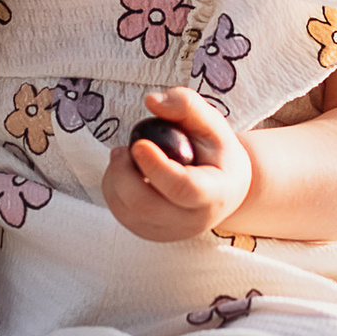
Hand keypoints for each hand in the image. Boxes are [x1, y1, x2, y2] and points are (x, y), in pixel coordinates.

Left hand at [103, 87, 254, 243]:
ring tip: (124, 156)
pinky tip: (126, 173)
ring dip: (115, 179)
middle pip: (145, 205)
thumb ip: (187, 105)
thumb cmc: (217, 153)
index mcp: (215, 194)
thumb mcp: (213, 124)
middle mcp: (193, 221)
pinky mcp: (150, 233)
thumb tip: (152, 101)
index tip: (138, 144)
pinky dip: (113, 190)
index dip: (156, 167)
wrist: (223, 188)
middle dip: (124, 173)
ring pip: (127, 211)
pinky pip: (121, 214)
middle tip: (122, 149)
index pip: (182, 189)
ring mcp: (169, 232)